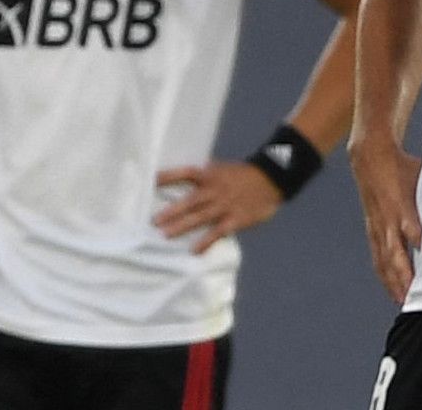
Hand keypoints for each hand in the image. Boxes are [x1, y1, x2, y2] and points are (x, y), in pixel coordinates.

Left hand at [152, 162, 281, 254]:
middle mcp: (215, 190)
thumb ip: (204, 176)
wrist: (272, 179)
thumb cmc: (242, 175)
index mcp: (210, 175)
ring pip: (201, 217)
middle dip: (172, 210)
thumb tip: (181, 180)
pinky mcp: (236, 219)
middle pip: (190, 200)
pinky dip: (206, 241)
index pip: (186, 173)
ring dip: (182, 226)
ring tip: (165, 235)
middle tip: (153, 221)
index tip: (150, 181)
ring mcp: (225, 205)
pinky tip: (194, 251)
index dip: (168, 177)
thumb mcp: (222, 169)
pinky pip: (219, 232)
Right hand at [348, 133, 421, 304]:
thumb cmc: (402, 166)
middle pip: (396, 256)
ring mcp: (378, 228)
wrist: (369, 157)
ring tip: (404, 303)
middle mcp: (388, 222)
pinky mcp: (372, 230)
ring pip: (385, 262)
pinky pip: (377, 257)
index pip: (414, 234)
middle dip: (405, 279)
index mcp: (402, 208)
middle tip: (416, 298)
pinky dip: (384, 276)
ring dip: (394, 284)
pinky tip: (391, 290)